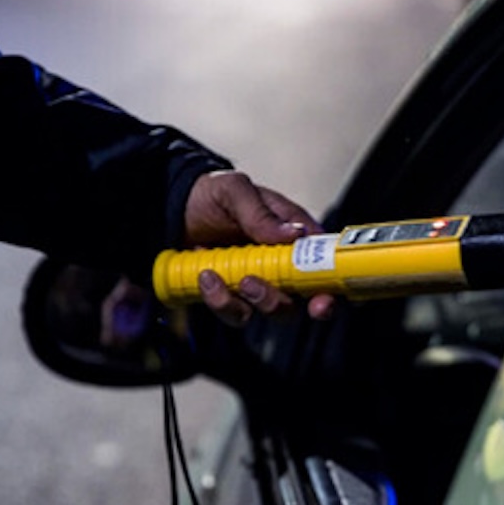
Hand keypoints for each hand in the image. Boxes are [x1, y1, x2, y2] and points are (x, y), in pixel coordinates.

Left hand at [183, 170, 335, 325]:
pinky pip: (237, 314)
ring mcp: (260, 283)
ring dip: (258, 301)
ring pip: (275, 310)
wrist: (169, 210)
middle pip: (308, 298)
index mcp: (295, 236)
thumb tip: (295, 234)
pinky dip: (222, 301)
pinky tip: (207, 277)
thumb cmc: (209, 194)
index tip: (324, 298)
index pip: (328, 264)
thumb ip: (261, 213)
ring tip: (232, 278)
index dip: (335, 286)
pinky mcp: (233, 298)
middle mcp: (283, 264)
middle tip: (273, 293)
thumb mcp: (234, 191)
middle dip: (297, 304)